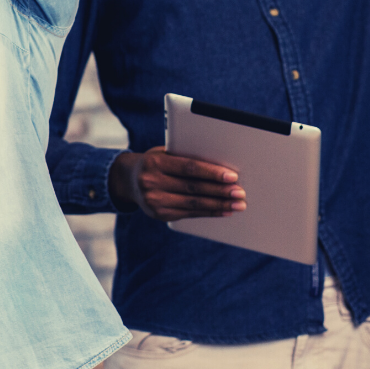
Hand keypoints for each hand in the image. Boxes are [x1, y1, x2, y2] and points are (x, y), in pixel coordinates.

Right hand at [110, 146, 246, 221]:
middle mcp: (152, 183)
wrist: (128, 180)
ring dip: (220, 205)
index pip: (189, 168)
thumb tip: (220, 166)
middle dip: (221, 191)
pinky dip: (210, 212)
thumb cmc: (156, 162)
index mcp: (155, 163)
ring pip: (194, 204)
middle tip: (241, 193)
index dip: (212, 172)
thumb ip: (186, 157)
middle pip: (194, 188)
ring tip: (238, 204)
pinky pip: (190, 214)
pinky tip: (224, 211)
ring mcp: (155, 201)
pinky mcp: (160, 215)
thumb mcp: (164, 153)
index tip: (232, 176)